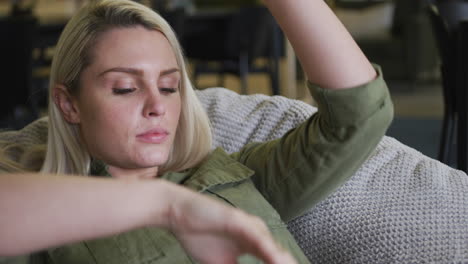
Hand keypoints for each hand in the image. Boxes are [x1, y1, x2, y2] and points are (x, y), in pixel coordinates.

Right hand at [162, 183, 296, 263]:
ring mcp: (249, 226)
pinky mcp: (239, 220)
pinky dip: (267, 250)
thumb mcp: (220, 263)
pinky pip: (257, 237)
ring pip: (272, 248)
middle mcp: (256, 234)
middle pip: (277, 256)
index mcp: (253, 245)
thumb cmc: (198, 236)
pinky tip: (275, 260)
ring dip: (281, 261)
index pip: (273, 262)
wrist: (179, 214)